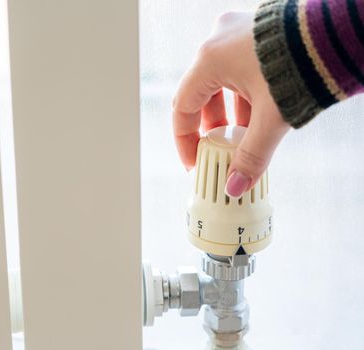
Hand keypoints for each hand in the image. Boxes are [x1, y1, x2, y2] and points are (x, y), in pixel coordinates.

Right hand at [172, 11, 289, 197]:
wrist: (339, 35)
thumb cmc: (302, 66)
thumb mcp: (272, 118)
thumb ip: (251, 155)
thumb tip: (235, 187)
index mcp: (210, 60)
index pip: (182, 107)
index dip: (185, 140)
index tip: (193, 161)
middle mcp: (217, 44)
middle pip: (201, 96)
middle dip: (212, 128)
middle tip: (219, 151)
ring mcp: (236, 36)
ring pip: (221, 84)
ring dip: (231, 114)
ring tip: (245, 138)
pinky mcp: (254, 35)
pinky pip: (238, 71)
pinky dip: (245, 96)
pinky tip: (260, 116)